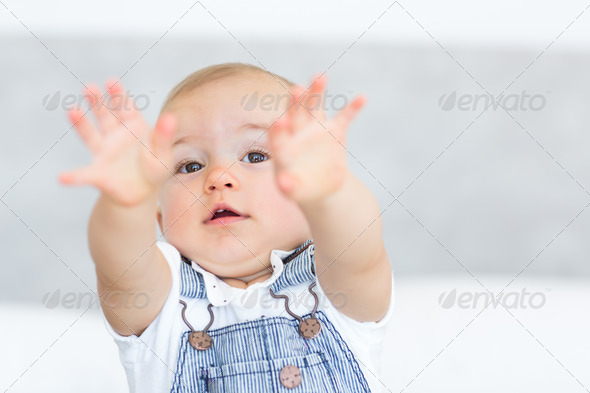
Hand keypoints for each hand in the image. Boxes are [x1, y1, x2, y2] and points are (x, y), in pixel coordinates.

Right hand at [59, 80, 176, 206]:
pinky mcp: (98, 173)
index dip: (118, 94)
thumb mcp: (163, 154)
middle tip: (89, 87)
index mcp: (134, 128)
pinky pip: (84, 175)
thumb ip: (164, 137)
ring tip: (71, 110)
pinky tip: (62, 178)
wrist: (143, 192)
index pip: (125, 107)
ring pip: (91, 135)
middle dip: (97, 102)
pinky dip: (74, 177)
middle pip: (105, 116)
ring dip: (81, 123)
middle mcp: (116, 135)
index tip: (111, 81)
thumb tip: (171, 117)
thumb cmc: (155, 169)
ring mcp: (104, 152)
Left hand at [268, 74, 365, 204]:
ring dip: (317, 91)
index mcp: (283, 146)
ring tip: (320, 76)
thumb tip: (284, 184)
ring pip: (315, 107)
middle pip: (294, 113)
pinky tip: (362, 98)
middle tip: (296, 89)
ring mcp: (316, 129)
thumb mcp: (294, 191)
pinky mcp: (336, 131)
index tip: (280, 122)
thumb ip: (288, 187)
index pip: (278, 136)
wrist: (320, 185)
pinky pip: (345, 118)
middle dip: (296, 101)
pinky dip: (353, 108)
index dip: (278, 130)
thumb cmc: (301, 188)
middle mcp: (297, 132)